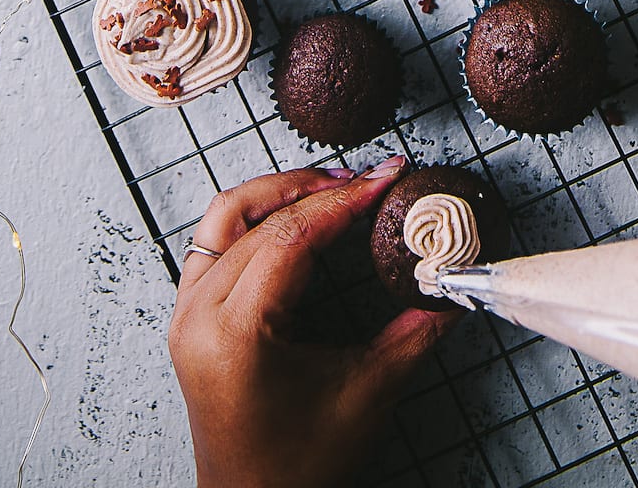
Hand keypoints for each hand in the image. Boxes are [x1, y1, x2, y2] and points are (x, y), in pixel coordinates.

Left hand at [169, 158, 454, 487]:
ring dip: (281, 191)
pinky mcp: (187, 314)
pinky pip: (214, 240)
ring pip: (227, 216)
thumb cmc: (299, 465)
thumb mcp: (366, 394)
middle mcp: (198, 314)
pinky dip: (255, 215)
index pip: (291, 236)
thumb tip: (452, 288)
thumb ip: (413, 334)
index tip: (385, 178)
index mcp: (235, 332)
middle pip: (260, 218)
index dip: (344, 200)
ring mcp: (185, 312)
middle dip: (320, 188)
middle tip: (370, 179)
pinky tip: (293, 214)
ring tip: (334, 186)